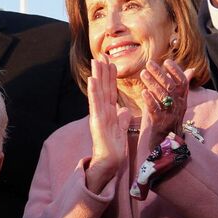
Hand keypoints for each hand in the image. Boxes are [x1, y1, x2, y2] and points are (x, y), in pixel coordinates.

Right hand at [83, 56, 129, 194]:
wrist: (110, 162)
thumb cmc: (114, 148)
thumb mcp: (121, 130)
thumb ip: (122, 119)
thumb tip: (124, 110)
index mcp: (109, 112)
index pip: (110, 91)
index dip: (110, 77)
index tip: (111, 63)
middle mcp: (102, 111)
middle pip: (103, 87)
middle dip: (103, 71)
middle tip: (101, 55)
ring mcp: (98, 115)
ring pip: (98, 92)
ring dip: (96, 76)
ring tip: (95, 61)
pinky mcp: (97, 121)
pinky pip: (96, 104)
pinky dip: (93, 91)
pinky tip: (92, 80)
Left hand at [135, 59, 189, 156]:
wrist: (166, 144)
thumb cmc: (168, 119)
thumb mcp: (176, 102)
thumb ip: (182, 86)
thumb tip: (191, 70)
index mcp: (182, 100)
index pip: (183, 82)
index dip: (176, 70)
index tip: (166, 61)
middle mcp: (178, 106)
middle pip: (171, 86)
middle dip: (160, 73)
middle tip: (149, 63)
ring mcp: (170, 115)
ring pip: (163, 96)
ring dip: (152, 83)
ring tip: (143, 73)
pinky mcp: (160, 123)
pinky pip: (156, 110)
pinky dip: (150, 100)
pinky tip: (143, 92)